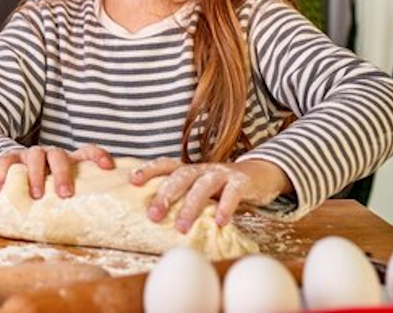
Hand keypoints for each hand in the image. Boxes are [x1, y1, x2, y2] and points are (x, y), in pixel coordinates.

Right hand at [0, 145, 114, 198]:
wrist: (18, 176)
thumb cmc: (49, 191)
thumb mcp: (63, 193)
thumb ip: (76, 203)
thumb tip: (97, 230)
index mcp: (70, 161)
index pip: (87, 151)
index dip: (98, 156)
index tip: (108, 167)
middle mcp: (51, 154)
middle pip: (59, 156)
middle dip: (62, 174)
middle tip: (65, 194)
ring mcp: (31, 154)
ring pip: (35, 155)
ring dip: (36, 174)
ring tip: (36, 195)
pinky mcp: (12, 157)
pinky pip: (7, 159)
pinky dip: (5, 172)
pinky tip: (3, 187)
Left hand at [131, 157, 289, 231]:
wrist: (260, 175)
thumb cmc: (222, 187)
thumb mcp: (201, 188)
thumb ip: (185, 198)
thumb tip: (156, 219)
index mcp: (190, 170)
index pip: (166, 165)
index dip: (149, 170)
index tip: (132, 181)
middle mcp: (203, 168)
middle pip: (181, 176)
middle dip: (165, 195)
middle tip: (153, 215)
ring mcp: (222, 173)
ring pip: (203, 186)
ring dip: (191, 206)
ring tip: (182, 227)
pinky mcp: (242, 181)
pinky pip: (233, 193)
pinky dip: (225, 206)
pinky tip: (219, 222)